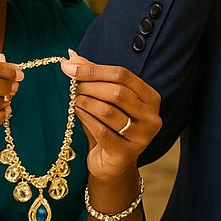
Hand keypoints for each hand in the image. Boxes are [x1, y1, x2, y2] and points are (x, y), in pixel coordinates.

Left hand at [59, 50, 161, 182]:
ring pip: (108, 110)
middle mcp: (152, 117)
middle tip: (71, 86)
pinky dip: (85, 118)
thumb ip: (93, 77)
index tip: (69, 67)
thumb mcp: (104, 100)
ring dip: (85, 102)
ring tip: (74, 100)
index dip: (94, 69)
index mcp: (151, 98)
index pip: (123, 75)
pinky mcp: (126, 152)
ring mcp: (142, 136)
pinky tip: (77, 113)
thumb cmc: (108, 127)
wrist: (111, 164)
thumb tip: (71, 56)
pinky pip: (102, 130)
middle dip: (89, 86)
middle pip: (117, 92)